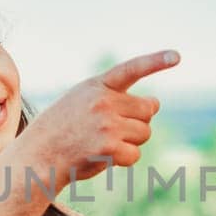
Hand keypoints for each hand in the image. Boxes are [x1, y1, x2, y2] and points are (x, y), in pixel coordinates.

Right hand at [16, 51, 177, 184]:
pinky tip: (103, 156)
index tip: (177, 56)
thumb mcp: (81, 100)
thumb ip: (114, 96)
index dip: (156, 62)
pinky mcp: (110, 146)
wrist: (38, 155)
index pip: (131, 69)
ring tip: (103, 143)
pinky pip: (135, 154)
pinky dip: (125, 159)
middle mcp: (103, 101)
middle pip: (147, 110)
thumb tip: (155, 104)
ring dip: (131, 141)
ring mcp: (107, 123)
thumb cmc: (63, 129)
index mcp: (96, 86)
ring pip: (144, 133)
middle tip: (115, 129)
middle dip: (139, 121)